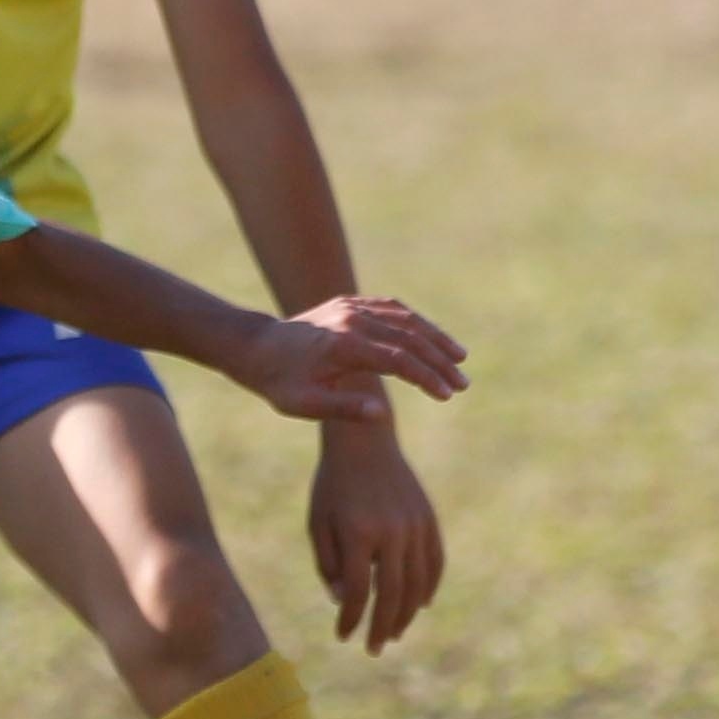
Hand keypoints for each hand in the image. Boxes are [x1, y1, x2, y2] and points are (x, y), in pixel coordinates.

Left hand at [233, 295, 467, 427]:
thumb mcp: (304, 405)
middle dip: (439, 361)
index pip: (398, 360)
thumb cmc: (278, 382)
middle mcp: (352, 319)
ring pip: (405, 318)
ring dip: (434, 337)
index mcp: (344, 345)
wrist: (255, 347)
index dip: (426, 377)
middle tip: (463, 384)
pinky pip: (390, 307)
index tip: (447, 394)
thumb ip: (344, 409)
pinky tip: (430, 336)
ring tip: (459, 358)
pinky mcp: (350, 303)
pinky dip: (414, 321)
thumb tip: (383, 415)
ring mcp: (352, 307)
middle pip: (408, 337)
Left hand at [309, 416, 446, 653]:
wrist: (365, 440)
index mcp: (358, 533)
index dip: (349, 619)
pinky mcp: (428, 518)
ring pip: (417, 583)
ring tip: (394, 633)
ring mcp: (414, 525)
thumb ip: (328, 565)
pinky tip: (420, 605)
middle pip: (391, 595)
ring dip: (407, 614)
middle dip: (382, 627)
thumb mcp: (318, 522)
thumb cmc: (333, 484)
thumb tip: (341, 602)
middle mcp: (390, 532)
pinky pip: (434, 561)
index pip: (355, 592)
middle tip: (374, 648)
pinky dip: (429, 586)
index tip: (343, 637)